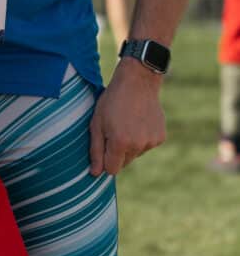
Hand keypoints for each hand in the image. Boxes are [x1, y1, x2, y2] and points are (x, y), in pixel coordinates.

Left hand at [89, 57, 165, 175]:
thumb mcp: (96, 122)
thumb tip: (95, 174)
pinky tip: (138, 121)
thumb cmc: (112, 101)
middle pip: (124, 163)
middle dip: (117, 153)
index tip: (103, 148)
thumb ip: (95, 150)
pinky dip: (141, 138)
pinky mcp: (160, 137)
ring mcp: (151, 141)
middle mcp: (138, 145)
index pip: (111, 169)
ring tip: (126, 123)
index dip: (105, 161)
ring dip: (130, 145)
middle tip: (114, 130)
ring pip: (135, 154)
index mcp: (120, 142)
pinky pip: (146, 145)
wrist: (137, 82)